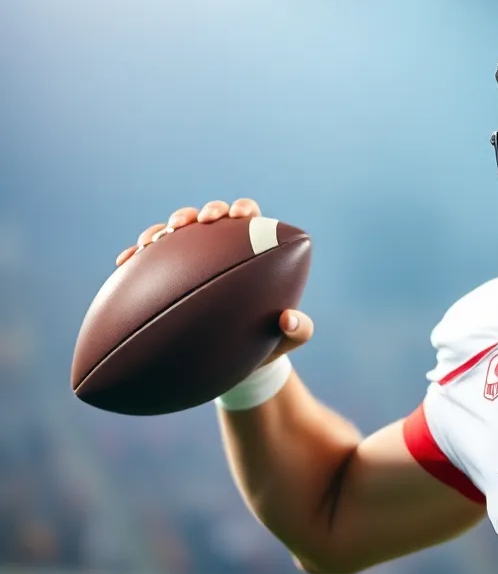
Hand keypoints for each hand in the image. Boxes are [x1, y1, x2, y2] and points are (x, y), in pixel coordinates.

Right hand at [115, 198, 313, 366]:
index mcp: (253, 251)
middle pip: (208, 218)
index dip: (244, 210)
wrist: (235, 363)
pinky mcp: (165, 277)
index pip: (250, 219)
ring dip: (161, 229)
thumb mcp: (286, 340)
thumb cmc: (266, 344)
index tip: (240, 216)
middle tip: (193, 223)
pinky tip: (123, 262)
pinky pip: (147, 263)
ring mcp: (189, 261)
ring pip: (173, 234)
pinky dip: (135, 257)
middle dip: (198, 213)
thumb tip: (289, 319)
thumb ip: (299, 330)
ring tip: (152, 240)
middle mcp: (220, 249)